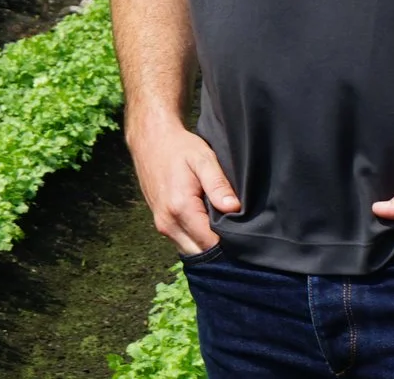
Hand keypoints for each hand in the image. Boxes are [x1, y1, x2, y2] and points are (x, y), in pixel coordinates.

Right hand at [127, 118, 238, 254]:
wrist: (151, 141)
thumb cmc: (179, 148)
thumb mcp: (203, 159)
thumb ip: (218, 184)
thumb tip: (234, 208)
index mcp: (180, 208)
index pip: (211, 243)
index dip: (229, 242)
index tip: (243, 231)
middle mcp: (168, 223)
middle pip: (201, 252)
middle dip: (220, 248)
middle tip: (237, 231)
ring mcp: (162, 226)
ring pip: (191, 250)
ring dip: (207, 244)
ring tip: (222, 227)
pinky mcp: (160, 224)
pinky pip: (183, 242)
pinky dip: (196, 239)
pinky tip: (207, 224)